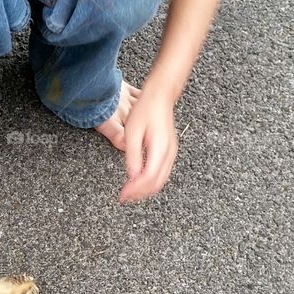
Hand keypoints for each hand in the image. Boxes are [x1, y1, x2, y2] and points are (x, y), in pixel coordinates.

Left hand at [119, 85, 177, 201]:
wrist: (160, 97)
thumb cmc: (146, 110)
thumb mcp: (133, 132)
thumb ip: (132, 155)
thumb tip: (131, 176)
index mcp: (160, 149)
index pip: (148, 178)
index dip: (135, 189)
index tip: (122, 195)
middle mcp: (169, 153)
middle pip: (156, 183)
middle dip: (140, 193)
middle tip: (124, 197)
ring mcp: (171, 153)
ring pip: (161, 180)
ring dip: (145, 189)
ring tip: (130, 192)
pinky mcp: (169, 151)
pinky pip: (162, 172)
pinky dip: (151, 181)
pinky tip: (139, 180)